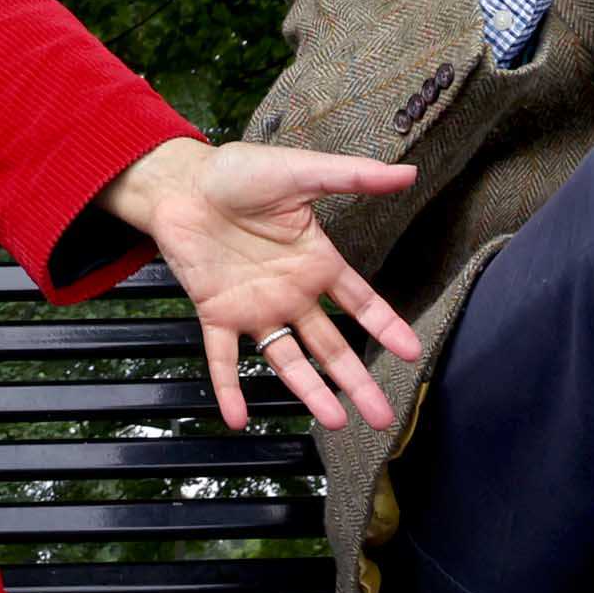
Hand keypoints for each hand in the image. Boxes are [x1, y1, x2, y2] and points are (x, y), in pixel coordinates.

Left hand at [104, 138, 429, 430]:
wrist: (183, 182)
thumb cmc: (239, 173)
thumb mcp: (302, 172)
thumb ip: (352, 177)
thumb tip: (406, 172)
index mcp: (316, 263)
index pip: (360, 303)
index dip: (386, 327)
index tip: (411, 353)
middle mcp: (291, 293)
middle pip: (331, 346)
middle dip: (357, 381)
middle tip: (381, 414)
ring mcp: (254, 308)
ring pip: (287, 359)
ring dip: (310, 391)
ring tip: (334, 421)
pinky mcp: (216, 313)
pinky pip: (223, 358)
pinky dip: (228, 388)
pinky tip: (239, 418)